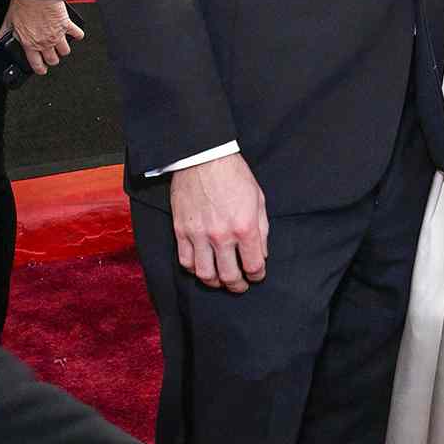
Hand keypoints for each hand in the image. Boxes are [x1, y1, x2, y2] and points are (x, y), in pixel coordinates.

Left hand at [0, 0, 84, 74]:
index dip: (39, 69)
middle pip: (53, 60)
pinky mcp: (67, 25)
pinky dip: (77, 34)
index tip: (41, 69)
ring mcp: (57, 35)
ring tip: (60, 44)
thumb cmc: (23, 5)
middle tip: (50, 55)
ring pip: (65, 51)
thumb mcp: (8, 21)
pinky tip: (74, 32)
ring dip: (63, 49)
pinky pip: (78, 34)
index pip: (36, 65)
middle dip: (52, 59)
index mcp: (30, 43)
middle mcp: (45, 42)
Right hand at [170, 152, 267, 292]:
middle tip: (240, 285)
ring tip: (220, 280)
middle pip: (229, 276)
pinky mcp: (181, 230)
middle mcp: (221, 235)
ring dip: (215, 282)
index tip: (257, 275)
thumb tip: (261, 254)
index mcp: (244, 227)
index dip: (257, 275)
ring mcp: (199, 234)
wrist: (204, 158)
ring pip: (205, 274)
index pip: (253, 265)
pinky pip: (185, 261)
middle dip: (237, 286)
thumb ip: (262, 230)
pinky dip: (194, 270)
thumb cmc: (234, 175)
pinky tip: (202, 267)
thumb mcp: (259, 200)